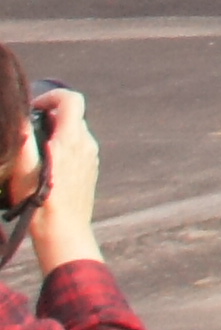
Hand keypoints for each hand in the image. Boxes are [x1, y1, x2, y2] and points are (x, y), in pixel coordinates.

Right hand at [20, 90, 101, 271]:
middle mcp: (86, 144)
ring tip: (34, 153)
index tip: (33, 109)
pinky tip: (46, 168)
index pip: (71, 99)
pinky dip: (63, 148)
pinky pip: (78, 148)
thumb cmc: (41, 203)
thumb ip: (24, 142)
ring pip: (75, 132)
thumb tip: (19, 119)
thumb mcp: (25, 171)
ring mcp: (91, 157)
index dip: (51, 97)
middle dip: (50, 116)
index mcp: (72, 139)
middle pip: (72, 115)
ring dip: (56, 133)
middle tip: (28, 131)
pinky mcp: (91, 169)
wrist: (64, 232)